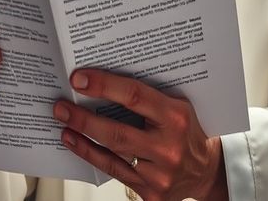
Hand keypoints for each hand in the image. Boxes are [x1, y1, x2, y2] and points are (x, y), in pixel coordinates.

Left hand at [54, 69, 227, 200]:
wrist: (205, 170)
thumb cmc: (187, 131)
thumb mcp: (177, 106)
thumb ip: (148, 97)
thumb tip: (104, 79)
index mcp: (177, 117)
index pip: (135, 96)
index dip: (104, 86)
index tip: (80, 79)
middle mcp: (169, 147)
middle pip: (117, 132)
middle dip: (84, 118)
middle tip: (61, 106)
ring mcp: (160, 174)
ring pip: (112, 154)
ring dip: (82, 137)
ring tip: (63, 123)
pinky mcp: (151, 193)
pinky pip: (114, 172)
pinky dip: (91, 155)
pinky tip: (76, 142)